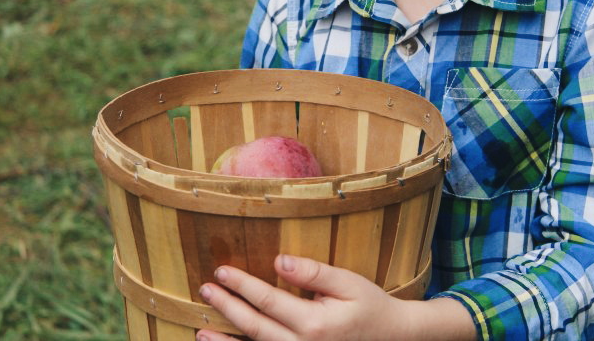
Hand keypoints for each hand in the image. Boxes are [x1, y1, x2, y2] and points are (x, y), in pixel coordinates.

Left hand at [196, 255, 475, 340]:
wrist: (393, 339)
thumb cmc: (371, 306)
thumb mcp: (348, 283)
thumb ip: (314, 273)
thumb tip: (279, 261)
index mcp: (314, 323)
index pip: (268, 300)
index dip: (242, 285)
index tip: (222, 271)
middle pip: (255, 327)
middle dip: (227, 308)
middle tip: (206, 289)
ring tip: (201, 332)